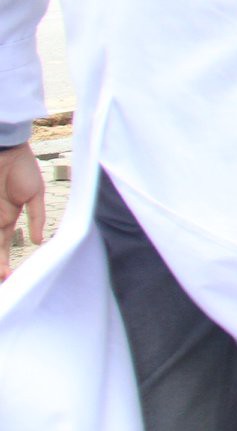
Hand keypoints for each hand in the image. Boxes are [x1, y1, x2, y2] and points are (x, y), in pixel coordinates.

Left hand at [0, 144, 45, 281]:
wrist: (6, 151)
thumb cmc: (22, 168)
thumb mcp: (34, 194)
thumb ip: (37, 217)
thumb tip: (39, 241)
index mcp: (6, 217)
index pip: (3, 245)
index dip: (4, 262)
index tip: (9, 277)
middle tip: (4, 279)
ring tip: (2, 273)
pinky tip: (1, 260)